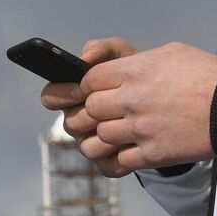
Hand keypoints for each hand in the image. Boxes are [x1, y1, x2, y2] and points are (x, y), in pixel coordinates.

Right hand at [40, 39, 138, 176]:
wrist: (166, 100)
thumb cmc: (137, 75)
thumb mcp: (123, 56)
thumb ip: (102, 49)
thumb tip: (85, 57)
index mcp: (72, 95)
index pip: (50, 97)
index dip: (61, 94)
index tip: (80, 89)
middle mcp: (78, 121)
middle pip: (69, 123)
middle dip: (87, 114)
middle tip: (109, 107)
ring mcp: (92, 143)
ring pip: (86, 147)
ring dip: (104, 134)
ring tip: (125, 123)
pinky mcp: (109, 164)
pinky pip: (106, 165)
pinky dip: (120, 155)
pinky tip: (136, 141)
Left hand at [80, 41, 216, 172]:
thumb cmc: (207, 75)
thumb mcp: (170, 52)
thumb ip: (135, 61)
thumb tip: (112, 69)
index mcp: (134, 71)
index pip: (88, 81)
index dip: (87, 87)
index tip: (94, 92)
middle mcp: (132, 100)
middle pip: (89, 110)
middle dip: (91, 113)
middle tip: (98, 115)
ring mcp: (141, 129)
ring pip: (98, 138)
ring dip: (102, 137)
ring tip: (111, 135)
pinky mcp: (153, 154)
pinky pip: (118, 160)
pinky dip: (119, 157)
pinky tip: (127, 151)